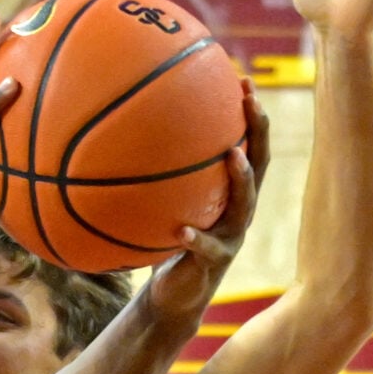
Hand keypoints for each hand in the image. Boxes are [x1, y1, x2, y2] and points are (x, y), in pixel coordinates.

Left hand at [143, 80, 268, 324]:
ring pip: (244, 204)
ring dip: (241, 179)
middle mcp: (239, 209)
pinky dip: (195, 238)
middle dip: (259, 131)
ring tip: (232, 156)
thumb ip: (150, 172)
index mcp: (230, 191)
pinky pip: (206, 248)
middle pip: (260, 164)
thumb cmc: (163, 239)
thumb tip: (112, 128)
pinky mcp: (213, 264)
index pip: (249, 145)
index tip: (243, 79)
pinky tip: (182, 230)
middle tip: (252, 101)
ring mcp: (230, 237)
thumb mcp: (159, 203)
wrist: (172, 294)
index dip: (252, 115)